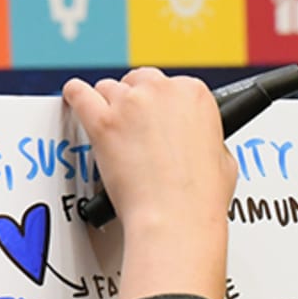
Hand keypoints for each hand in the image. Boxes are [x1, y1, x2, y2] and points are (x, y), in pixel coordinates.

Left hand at [62, 69, 237, 298]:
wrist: (176, 218)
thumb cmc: (199, 197)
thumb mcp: (222, 157)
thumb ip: (206, 136)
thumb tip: (198, 139)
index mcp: (194, 94)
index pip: (168, 84)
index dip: (160, 105)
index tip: (156, 119)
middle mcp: (163, 91)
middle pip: (137, 80)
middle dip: (134, 101)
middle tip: (133, 128)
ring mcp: (130, 104)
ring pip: (108, 88)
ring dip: (108, 105)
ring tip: (111, 130)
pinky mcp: (102, 121)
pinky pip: (78, 93)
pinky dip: (75, 96)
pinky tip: (75, 99)